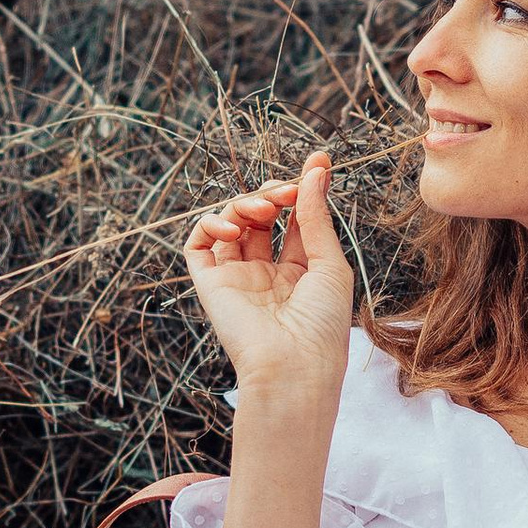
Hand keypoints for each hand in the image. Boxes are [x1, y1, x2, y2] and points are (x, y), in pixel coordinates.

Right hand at [183, 149, 353, 410]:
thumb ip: (316, 216)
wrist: (293, 368)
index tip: (317, 160)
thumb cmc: (322, 325)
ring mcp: (237, 277)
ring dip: (246, 203)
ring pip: (231, 221)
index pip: (296, 219)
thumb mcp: (329, 263)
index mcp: (300, 271)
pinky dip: (212, 223)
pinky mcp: (210, 283)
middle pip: (262, 215)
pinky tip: (234, 227)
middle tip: (288, 190)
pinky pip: (198, 243)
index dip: (303, 188)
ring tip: (264, 209)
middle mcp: (266, 272)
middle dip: (274, 193)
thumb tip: (316, 169)